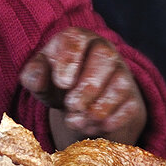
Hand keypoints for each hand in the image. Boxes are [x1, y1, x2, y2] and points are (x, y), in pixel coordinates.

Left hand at [19, 27, 147, 145]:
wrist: (82, 102)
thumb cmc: (58, 82)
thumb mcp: (40, 77)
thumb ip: (33, 75)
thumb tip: (36, 79)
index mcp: (77, 39)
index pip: (76, 38)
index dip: (70, 60)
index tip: (61, 83)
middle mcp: (104, 50)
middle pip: (105, 57)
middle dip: (87, 86)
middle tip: (71, 105)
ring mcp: (122, 73)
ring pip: (120, 85)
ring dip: (97, 108)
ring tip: (75, 120)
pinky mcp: (133, 98)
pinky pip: (128, 108)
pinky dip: (109, 121)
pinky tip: (90, 127)